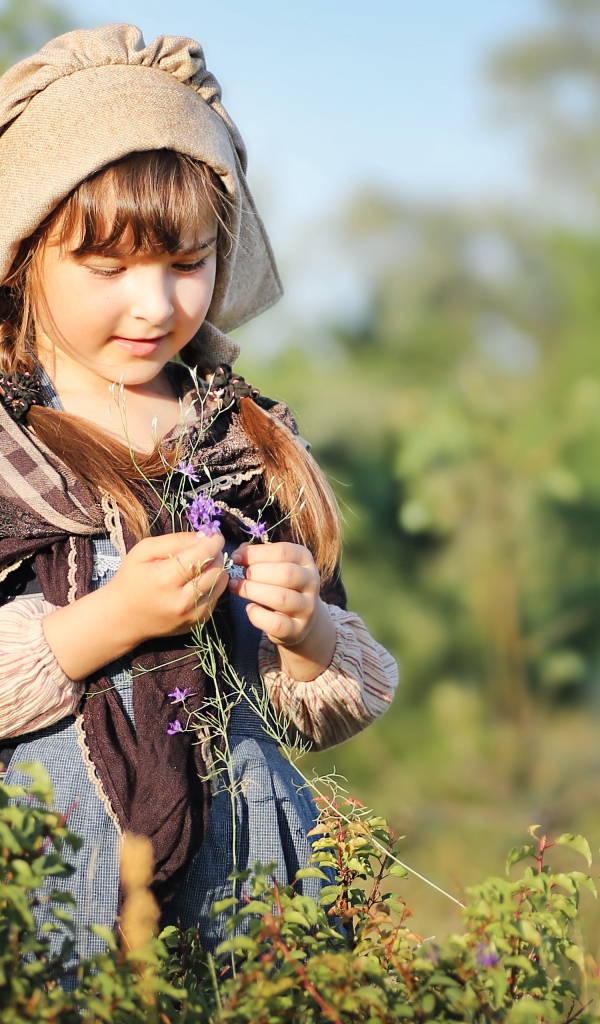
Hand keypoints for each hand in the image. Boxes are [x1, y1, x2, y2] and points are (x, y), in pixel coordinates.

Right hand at [43, 531, 227, 679]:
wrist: (122, 618)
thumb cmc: (130, 579)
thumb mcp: (144, 550)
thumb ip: (175, 540)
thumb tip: (205, 536)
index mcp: (165, 578)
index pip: (204, 554)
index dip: (214, 540)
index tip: (213, 534)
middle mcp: (182, 600)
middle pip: (217, 568)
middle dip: (215, 554)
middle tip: (204, 549)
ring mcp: (192, 615)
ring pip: (221, 583)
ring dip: (216, 569)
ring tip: (200, 565)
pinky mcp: (198, 623)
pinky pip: (217, 597)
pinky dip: (212, 585)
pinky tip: (195, 583)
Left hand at [227, 541, 335, 679]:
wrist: (300, 619)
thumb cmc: (281, 585)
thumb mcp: (275, 566)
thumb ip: (258, 556)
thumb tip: (239, 552)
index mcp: (305, 560)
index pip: (283, 552)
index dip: (256, 553)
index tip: (236, 558)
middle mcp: (311, 582)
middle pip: (285, 573)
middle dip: (256, 573)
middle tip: (239, 576)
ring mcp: (307, 608)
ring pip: (281, 598)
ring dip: (253, 591)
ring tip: (236, 587)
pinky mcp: (297, 630)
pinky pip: (275, 623)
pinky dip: (257, 615)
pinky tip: (250, 608)